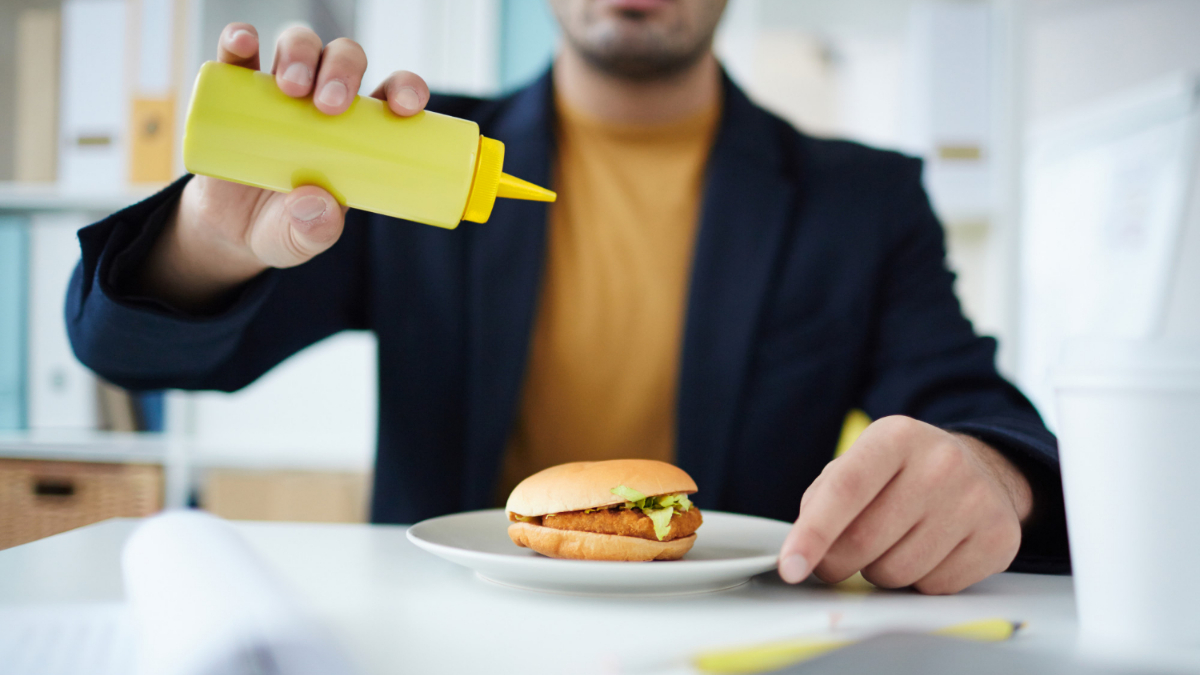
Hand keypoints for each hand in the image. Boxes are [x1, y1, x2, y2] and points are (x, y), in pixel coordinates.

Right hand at [138, 23, 431, 310]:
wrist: (231, 231)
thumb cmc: (287, 226)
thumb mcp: (305, 240)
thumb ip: (316, 231)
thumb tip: (317, 203)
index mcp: (361, 128)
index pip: (392, 94)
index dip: (405, 88)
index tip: (404, 107)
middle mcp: (324, 97)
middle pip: (344, 59)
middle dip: (344, 70)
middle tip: (330, 105)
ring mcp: (280, 88)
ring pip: (299, 45)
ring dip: (301, 54)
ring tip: (291, 88)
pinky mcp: (236, 88)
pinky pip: (237, 52)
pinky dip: (239, 40)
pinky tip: (243, 44)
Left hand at [777, 415, 1032, 594]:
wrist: (980, 471)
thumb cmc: (902, 474)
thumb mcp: (859, 464)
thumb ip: (823, 499)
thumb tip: (802, 551)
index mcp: (896, 436)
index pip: (845, 489)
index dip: (813, 533)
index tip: (790, 567)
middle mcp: (941, 463)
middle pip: (865, 540)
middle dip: (837, 562)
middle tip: (837, 558)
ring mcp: (975, 500)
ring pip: (897, 572)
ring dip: (880, 572)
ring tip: (893, 544)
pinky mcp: (999, 538)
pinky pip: (935, 587)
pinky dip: (919, 581)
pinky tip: (928, 552)